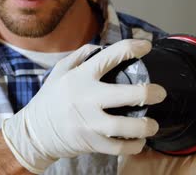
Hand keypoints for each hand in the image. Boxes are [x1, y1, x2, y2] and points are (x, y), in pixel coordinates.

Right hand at [2, 39, 166, 173]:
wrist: (34, 133)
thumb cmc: (51, 99)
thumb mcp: (60, 71)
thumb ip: (81, 55)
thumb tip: (103, 47)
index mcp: (80, 76)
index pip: (110, 56)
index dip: (132, 48)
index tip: (146, 46)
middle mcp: (86, 98)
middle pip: (124, 95)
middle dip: (147, 93)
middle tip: (160, 93)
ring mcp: (88, 122)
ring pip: (123, 126)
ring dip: (143, 126)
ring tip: (153, 124)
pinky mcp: (90, 142)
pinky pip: (117, 147)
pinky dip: (132, 146)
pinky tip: (139, 141)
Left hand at [118, 117, 195, 174]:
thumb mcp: (129, 150)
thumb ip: (131, 136)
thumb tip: (126, 115)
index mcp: (160, 145)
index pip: (171, 125)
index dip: (176, 112)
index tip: (179, 94)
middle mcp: (175, 150)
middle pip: (190, 129)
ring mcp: (186, 157)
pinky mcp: (195, 166)